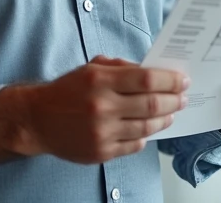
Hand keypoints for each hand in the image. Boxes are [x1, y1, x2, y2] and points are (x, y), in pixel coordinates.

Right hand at [0, 56, 188, 166]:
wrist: (37, 119)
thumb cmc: (67, 90)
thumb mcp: (92, 68)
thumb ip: (122, 68)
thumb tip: (154, 72)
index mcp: (100, 80)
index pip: (146, 79)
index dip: (170, 80)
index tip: (182, 80)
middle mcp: (101, 106)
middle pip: (151, 104)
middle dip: (174, 100)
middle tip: (183, 97)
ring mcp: (101, 132)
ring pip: (146, 127)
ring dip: (164, 119)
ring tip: (171, 113)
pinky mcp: (100, 152)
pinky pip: (134, 145)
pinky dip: (145, 136)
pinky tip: (149, 128)